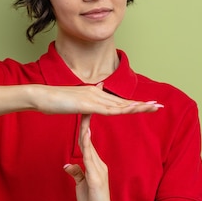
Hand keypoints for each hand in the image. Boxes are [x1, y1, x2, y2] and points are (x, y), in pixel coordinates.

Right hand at [31, 83, 162, 115]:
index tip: (149, 106)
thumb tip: (99, 89)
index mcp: (96, 94)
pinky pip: (107, 110)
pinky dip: (121, 110)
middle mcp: (97, 94)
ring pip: (119, 105)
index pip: (119, 102)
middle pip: (124, 102)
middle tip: (160, 106)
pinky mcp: (87, 105)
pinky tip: (132, 110)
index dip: (135, 104)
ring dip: (137, 106)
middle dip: (142, 104)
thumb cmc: (55, 101)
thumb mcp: (75, 100)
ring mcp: (93, 98)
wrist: (41, 96)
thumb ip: (87, 98)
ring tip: (153, 107)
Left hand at [63, 114, 115, 200]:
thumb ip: (77, 174)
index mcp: (95, 165)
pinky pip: (90, 161)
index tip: (81, 114)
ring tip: (84, 117)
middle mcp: (98, 165)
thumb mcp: (82, 186)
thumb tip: (68, 165)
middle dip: (86, 124)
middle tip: (85, 106)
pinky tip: (85, 139)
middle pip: (89, 141)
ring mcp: (98, 171)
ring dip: (86, 132)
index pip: (87, 143)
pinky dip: (87, 149)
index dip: (84, 128)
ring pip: (90, 148)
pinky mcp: (96, 180)